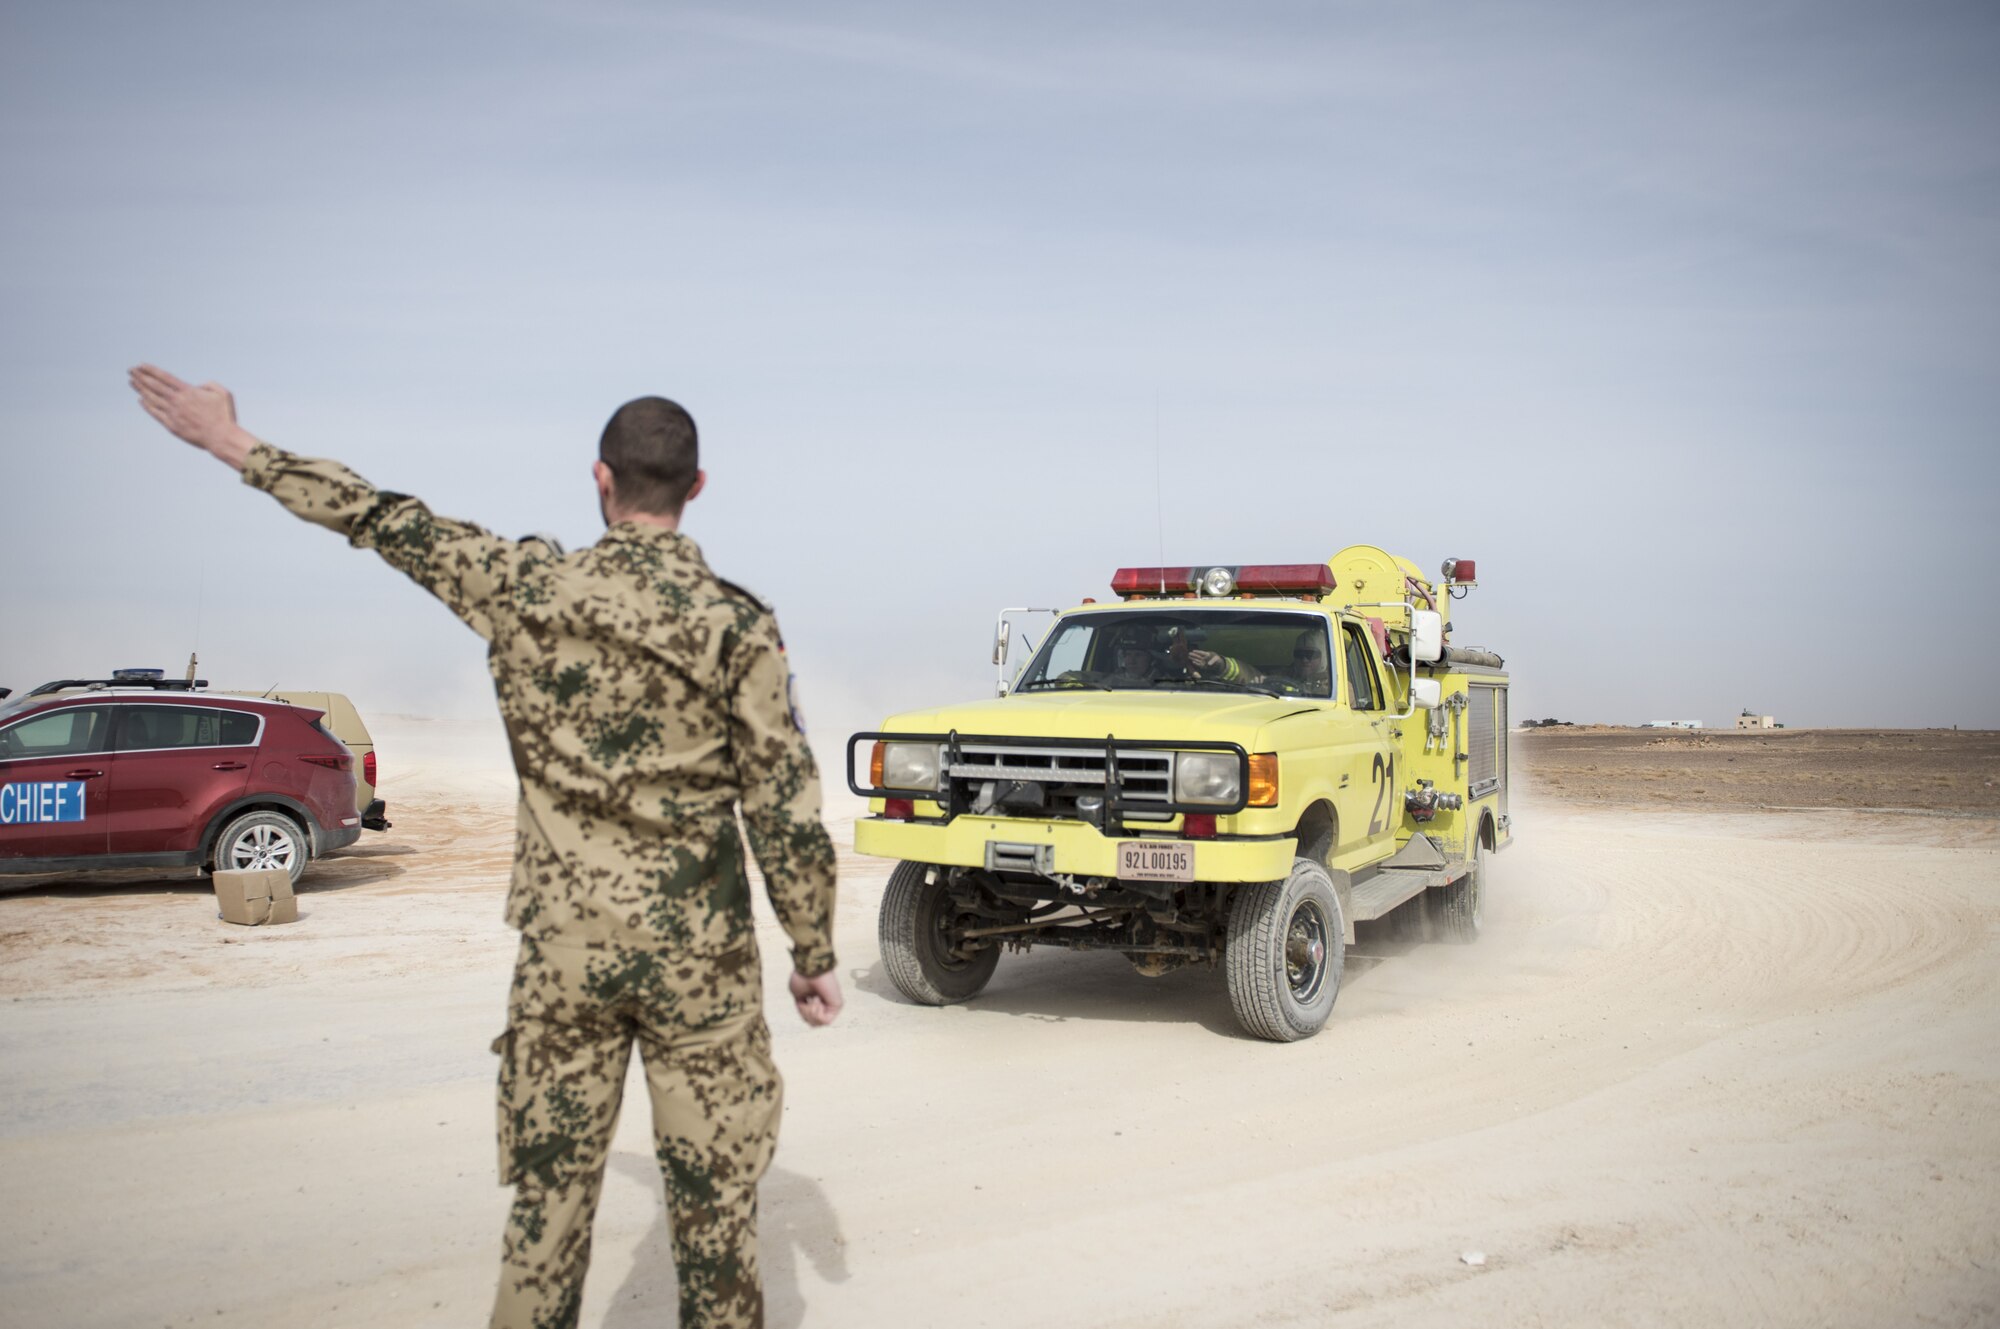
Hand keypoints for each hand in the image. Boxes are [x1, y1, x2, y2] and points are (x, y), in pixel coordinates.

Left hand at [128, 364, 257, 469]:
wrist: (222, 437)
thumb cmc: (225, 415)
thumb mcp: (223, 393)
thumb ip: (209, 384)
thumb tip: (197, 386)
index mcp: (189, 392)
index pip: (165, 377)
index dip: (151, 370)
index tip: (141, 365)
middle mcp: (178, 401)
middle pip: (154, 386)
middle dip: (141, 376)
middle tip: (131, 370)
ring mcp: (173, 414)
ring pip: (152, 398)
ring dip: (140, 389)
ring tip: (132, 382)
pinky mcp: (172, 426)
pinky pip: (156, 414)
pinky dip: (147, 406)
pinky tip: (141, 400)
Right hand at [789, 969, 842, 1026]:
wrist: (808, 969)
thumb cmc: (801, 978)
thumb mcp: (797, 997)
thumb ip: (803, 1009)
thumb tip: (808, 1019)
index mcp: (816, 999)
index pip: (809, 1018)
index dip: (803, 1014)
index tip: (801, 1002)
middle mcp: (825, 1002)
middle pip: (813, 1023)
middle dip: (806, 1015)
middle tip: (807, 1002)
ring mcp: (831, 1004)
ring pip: (818, 1023)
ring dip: (811, 1014)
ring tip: (813, 1000)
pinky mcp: (837, 1005)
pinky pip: (825, 1021)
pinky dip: (817, 1014)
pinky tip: (817, 1002)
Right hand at [1186, 648, 1221, 674]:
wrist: (1218, 664)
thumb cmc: (1217, 659)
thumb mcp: (1216, 659)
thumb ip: (1213, 661)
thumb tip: (1209, 664)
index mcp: (1207, 654)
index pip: (1201, 653)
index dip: (1198, 652)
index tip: (1194, 651)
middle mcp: (1204, 658)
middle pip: (1198, 656)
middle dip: (1194, 655)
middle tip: (1189, 653)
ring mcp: (1203, 661)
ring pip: (1197, 659)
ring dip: (1193, 658)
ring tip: (1189, 656)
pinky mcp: (1203, 666)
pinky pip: (1199, 664)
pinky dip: (1196, 663)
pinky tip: (1193, 662)